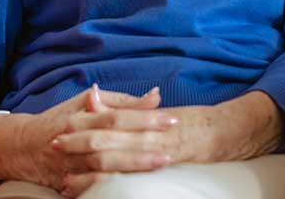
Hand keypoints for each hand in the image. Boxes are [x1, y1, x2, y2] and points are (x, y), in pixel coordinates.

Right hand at [0, 86, 176, 196]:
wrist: (21, 146)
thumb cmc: (60, 120)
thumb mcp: (85, 103)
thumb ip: (121, 102)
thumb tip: (154, 97)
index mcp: (82, 116)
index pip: (116, 116)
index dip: (143, 117)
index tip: (170, 119)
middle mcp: (75, 137)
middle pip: (112, 140)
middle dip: (143, 143)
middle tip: (171, 144)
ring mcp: (69, 162)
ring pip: (103, 164)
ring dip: (132, 165)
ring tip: (159, 164)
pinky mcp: (65, 181)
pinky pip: (88, 185)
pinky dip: (106, 184)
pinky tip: (128, 185)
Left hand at [53, 91, 284, 174]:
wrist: (231, 132)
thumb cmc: (194, 123)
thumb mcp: (159, 112)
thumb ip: (129, 108)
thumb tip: (96, 95)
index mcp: (148, 118)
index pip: (110, 118)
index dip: (84, 123)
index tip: (59, 126)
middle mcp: (151, 133)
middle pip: (108, 138)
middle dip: (78, 143)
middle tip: (53, 146)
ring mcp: (159, 153)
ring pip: (118, 163)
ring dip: (89, 172)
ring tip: (65, 180)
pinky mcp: (166, 170)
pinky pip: (135, 180)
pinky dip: (111, 186)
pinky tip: (95, 193)